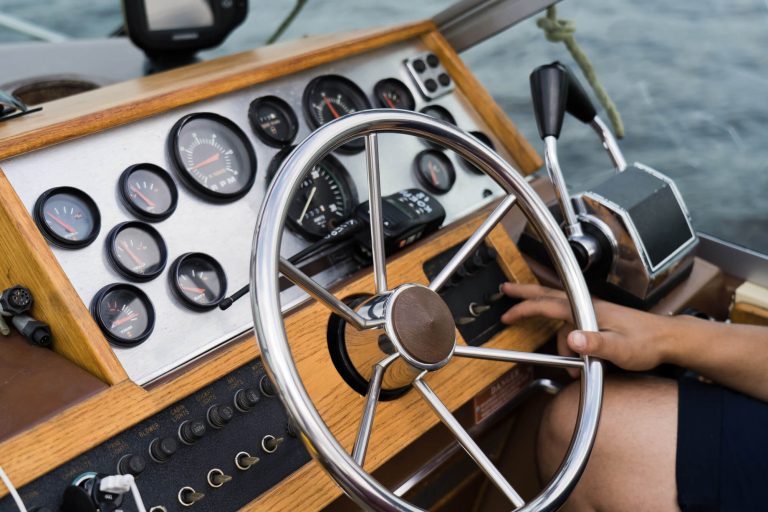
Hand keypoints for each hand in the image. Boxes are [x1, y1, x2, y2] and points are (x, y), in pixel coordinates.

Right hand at [500, 282, 681, 376]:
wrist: (668, 339)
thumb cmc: (646, 343)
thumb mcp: (620, 348)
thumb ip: (595, 344)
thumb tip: (571, 339)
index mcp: (588, 309)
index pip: (548, 304)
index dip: (525, 308)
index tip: (507, 313)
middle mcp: (588, 306)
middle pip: (549, 295)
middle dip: (525, 293)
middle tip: (506, 290)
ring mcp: (593, 311)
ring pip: (561, 316)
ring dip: (554, 336)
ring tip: (567, 367)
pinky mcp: (598, 319)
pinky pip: (572, 322)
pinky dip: (565, 335)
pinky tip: (573, 352)